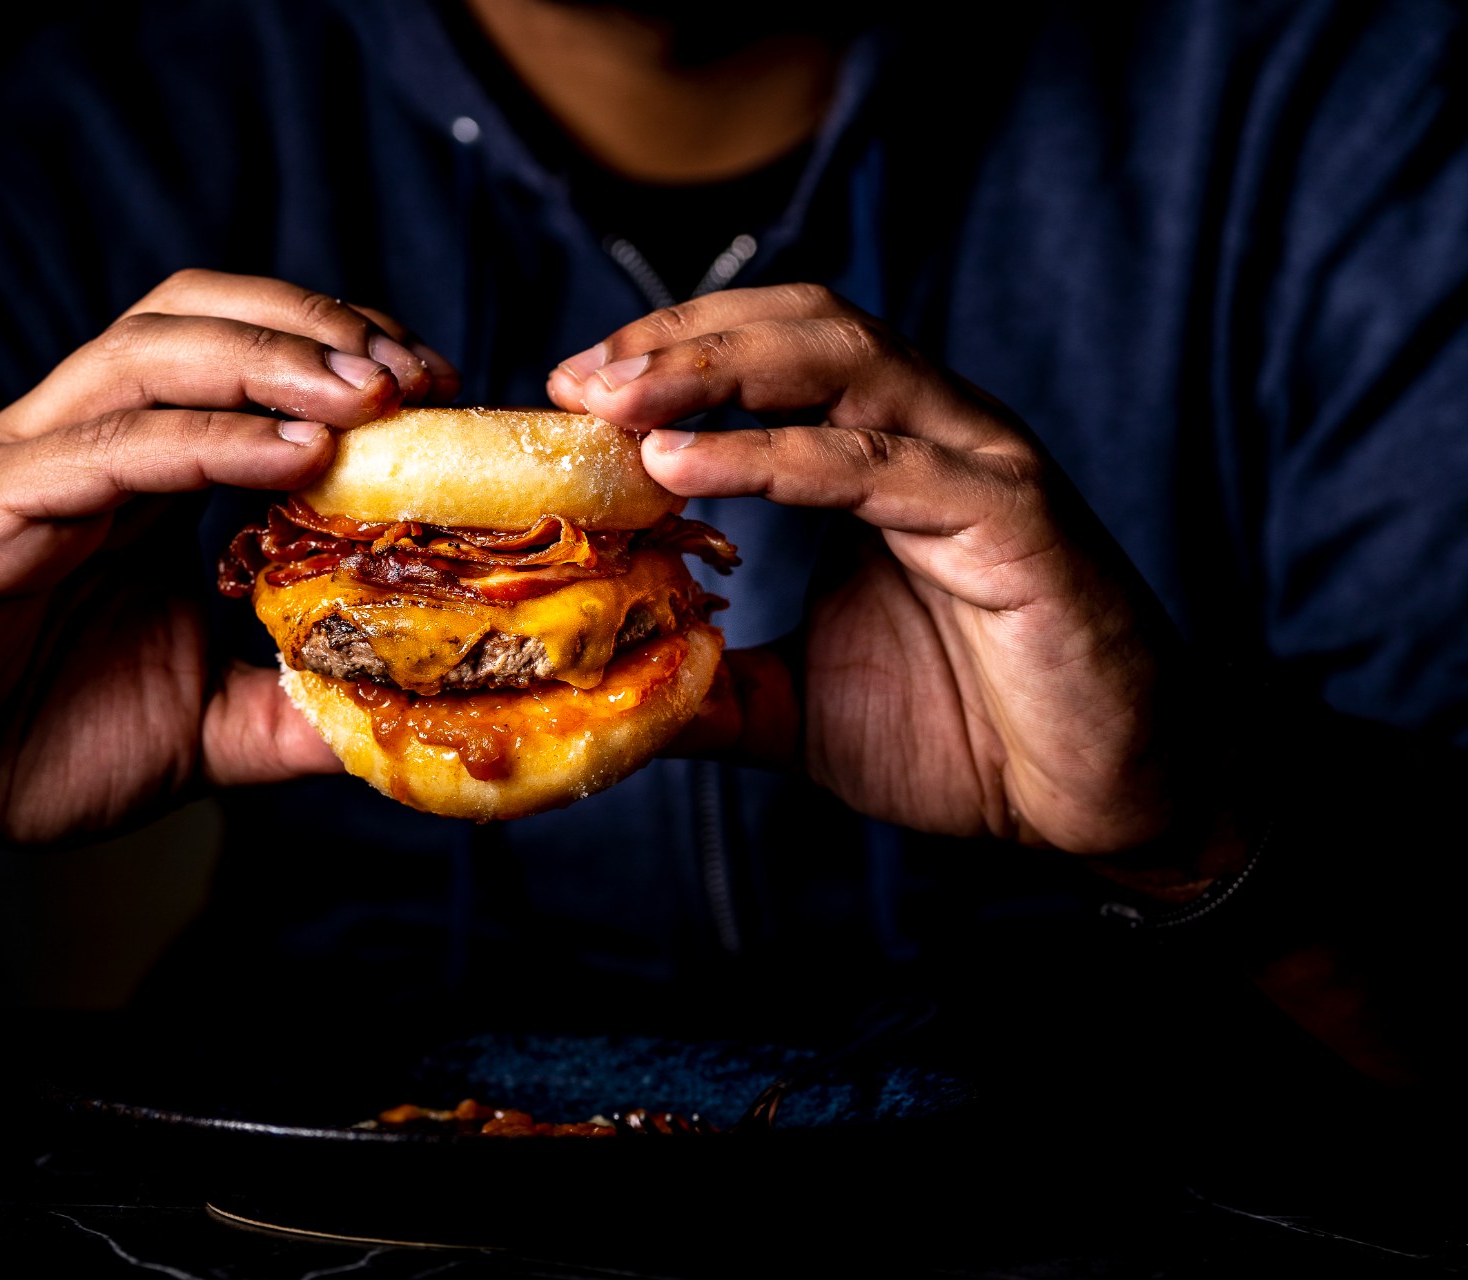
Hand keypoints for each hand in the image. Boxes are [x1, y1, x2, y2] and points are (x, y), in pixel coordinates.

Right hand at [0, 270, 458, 858]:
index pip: (238, 359)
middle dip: (312, 327)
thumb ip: (291, 711)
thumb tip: (400, 721)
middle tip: (415, 372)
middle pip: (194, 317)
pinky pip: (102, 452)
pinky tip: (294, 455)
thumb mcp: (201, 729)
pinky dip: (205, 440)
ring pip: (148, 356)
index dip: (336, 355)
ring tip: (370, 391)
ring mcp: (23, 468)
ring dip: (269, 358)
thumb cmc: (27, 746)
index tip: (436, 390)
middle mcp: (79, 445)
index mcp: (133, 475)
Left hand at [549, 285, 1189, 854]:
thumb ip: (708, 684)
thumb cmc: (968, 737)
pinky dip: (776, 456)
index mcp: (880, 457)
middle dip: (680, 339)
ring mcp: (977, 466)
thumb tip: (601, 687)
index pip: (768, 359)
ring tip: (617, 401)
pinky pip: (882, 463)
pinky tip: (687, 466)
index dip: (669, 359)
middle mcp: (930, 437)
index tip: (568, 392)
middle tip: (578, 379)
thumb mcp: (796, 709)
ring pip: (844, 362)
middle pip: (800, 327)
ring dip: (716, 369)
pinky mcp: (1013, 520)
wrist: (1102, 804)